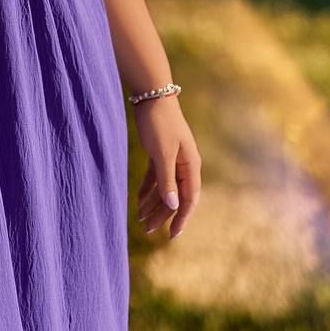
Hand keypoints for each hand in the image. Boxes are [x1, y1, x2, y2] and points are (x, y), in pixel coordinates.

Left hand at [132, 95, 201, 240]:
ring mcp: (172, 157)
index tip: (172, 236)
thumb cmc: (159, 123)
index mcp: (190, 165)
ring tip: (140, 220)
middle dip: (162, 214)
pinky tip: (139, 200)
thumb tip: (174, 205)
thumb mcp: (162, 153)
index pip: (189, 199)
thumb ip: (167, 180)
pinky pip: (156, 176)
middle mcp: (184, 164)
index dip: (181, 219)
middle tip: (147, 230)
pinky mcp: (160, 151)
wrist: (151, 94)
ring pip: (164, 187)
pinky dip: (148, 189)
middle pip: (175, 196)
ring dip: (153, 204)